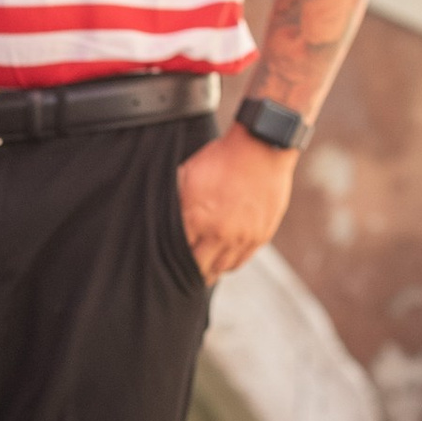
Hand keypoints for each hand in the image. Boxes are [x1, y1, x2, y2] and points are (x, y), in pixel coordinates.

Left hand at [175, 120, 295, 281]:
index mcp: (195, 219)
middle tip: (184, 272)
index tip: (168, 260)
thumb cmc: (221, 158)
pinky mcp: (260, 236)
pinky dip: (230, 264)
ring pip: (221, 268)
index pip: (177, 252)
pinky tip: (222, 261)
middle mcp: (218, 234)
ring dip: (210, 270)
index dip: (171, 257)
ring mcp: (241, 237)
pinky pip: (241, 261)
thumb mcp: (187, 174)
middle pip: (198, 268)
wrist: (260, 148)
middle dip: (190, 270)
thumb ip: (176, 201)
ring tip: (203, 268)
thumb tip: (162, 216)